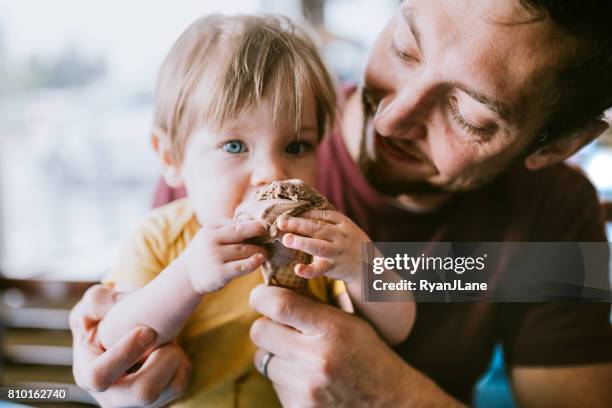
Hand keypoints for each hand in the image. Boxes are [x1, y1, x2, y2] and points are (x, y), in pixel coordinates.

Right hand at [70, 284, 191, 406]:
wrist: (131, 329)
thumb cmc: (109, 316)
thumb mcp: (96, 303)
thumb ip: (97, 300)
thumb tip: (109, 308)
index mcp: (88, 373)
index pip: (99, 376)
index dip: (124, 354)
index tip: (147, 330)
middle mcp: (112, 396)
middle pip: (144, 393)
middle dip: (162, 360)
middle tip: (166, 336)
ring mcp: (138, 403)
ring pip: (170, 388)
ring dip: (174, 357)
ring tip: (167, 339)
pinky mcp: (161, 400)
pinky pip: (181, 384)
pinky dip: (183, 363)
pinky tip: (171, 350)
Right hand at [182, 219, 267, 293]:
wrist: (186, 276)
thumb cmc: (206, 252)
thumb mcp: (211, 235)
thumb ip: (228, 227)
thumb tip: (254, 219)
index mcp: (210, 228)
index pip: (237, 223)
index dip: (255, 224)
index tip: (268, 225)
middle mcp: (210, 240)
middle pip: (241, 232)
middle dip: (259, 231)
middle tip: (273, 234)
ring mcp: (214, 256)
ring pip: (244, 250)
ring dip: (259, 250)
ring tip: (267, 252)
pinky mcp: (219, 273)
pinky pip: (242, 266)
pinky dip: (254, 262)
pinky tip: (260, 259)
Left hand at [249, 285, 463, 407]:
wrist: (389, 401)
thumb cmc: (367, 355)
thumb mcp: (347, 323)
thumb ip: (311, 309)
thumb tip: (271, 294)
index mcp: (332, 329)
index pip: (279, 305)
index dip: (262, 296)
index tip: (261, 296)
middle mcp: (316, 358)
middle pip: (260, 331)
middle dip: (266, 326)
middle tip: (279, 327)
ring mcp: (306, 387)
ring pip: (263, 359)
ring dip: (275, 354)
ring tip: (301, 357)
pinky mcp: (298, 407)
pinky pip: (274, 383)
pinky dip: (284, 378)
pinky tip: (306, 378)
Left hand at [277, 210, 369, 282]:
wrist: (369, 265)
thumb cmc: (347, 242)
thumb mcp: (341, 226)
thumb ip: (324, 219)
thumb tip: (296, 211)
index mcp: (341, 222)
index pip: (321, 214)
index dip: (303, 214)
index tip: (285, 212)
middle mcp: (339, 236)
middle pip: (318, 228)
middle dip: (298, 224)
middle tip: (281, 222)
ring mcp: (336, 252)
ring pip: (319, 246)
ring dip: (302, 242)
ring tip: (286, 239)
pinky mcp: (333, 268)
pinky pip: (320, 270)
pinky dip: (309, 270)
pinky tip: (298, 269)